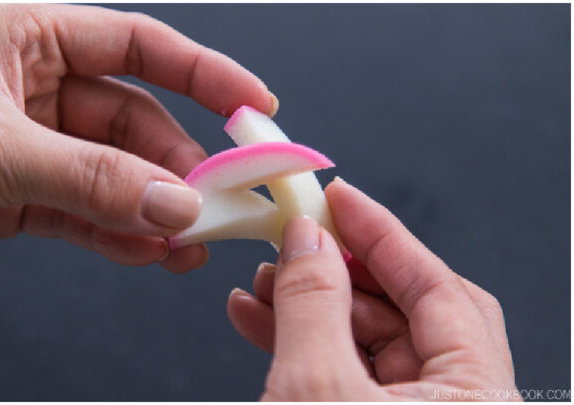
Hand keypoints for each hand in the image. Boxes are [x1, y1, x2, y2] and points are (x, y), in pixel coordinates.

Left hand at [0, 4, 278, 271]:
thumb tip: (173, 203)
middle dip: (176, 168)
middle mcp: (28, 83)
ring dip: (152, 212)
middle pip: (131, 121)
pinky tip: (147, 251)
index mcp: (24, 36)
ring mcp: (24, 142)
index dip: (202, 74)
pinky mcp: (13, 194)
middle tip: (218, 207)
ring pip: (110, 174)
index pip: (135, 45)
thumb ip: (89, 176)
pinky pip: (78, 210)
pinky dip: (114, 233)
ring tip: (189, 245)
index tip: (254, 108)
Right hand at [226, 178, 514, 399]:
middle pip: (406, 311)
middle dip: (339, 271)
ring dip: (310, 308)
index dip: (380, 233)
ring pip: (370, 343)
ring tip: (263, 283)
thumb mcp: (314, 386)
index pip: (438, 287)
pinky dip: (304, 347)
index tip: (337, 197)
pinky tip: (260, 320)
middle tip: (297, 238)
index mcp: (476, 394)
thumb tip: (308, 242)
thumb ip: (312, 304)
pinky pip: (348, 375)